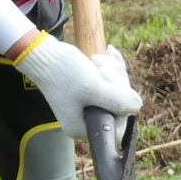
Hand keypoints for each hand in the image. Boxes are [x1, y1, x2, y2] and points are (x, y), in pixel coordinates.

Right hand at [15, 33, 143, 122]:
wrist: (43, 54)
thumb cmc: (63, 72)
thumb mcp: (92, 87)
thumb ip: (117, 100)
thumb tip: (137, 106)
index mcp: (82, 128)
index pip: (116, 126)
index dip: (122, 106)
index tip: (113, 86)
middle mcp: (84, 121)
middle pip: (117, 107)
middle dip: (116, 83)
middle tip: (102, 66)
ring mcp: (85, 107)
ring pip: (115, 93)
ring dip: (113, 72)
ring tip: (98, 58)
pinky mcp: (86, 93)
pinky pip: (108, 83)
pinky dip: (111, 68)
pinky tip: (109, 51)